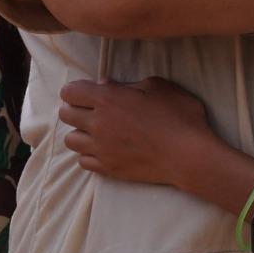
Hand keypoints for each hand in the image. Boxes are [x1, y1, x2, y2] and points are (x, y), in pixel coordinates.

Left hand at [59, 76, 220, 187]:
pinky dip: (89, 153)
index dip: (76, 89)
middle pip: (65, 114)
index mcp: (108, 99)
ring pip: (70, 139)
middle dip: (75, 107)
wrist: (188, 155)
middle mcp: (98, 124)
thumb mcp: (158, 87)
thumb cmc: (178, 115)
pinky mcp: (107, 168)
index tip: (89, 90)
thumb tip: (104, 85)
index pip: (70, 92)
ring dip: (80, 132)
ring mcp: (100, 148)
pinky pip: (82, 161)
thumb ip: (127, 84)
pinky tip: (104, 148)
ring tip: (97, 130)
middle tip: (93, 107)